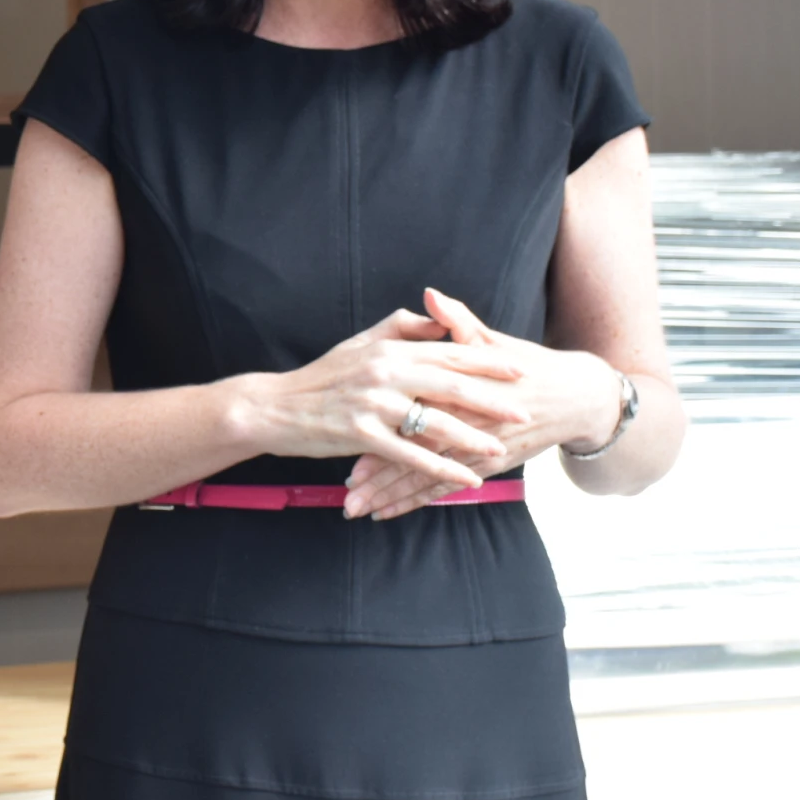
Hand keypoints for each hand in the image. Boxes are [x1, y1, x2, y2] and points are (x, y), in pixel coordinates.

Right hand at [246, 306, 528, 506]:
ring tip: (500, 449)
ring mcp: (373, 405)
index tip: (519, 369)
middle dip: (493, 400)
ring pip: (436, 423)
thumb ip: (400, 329)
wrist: (274, 406)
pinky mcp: (361, 435)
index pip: (448, 352)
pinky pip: (412, 455)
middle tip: (525, 411)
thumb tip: (438, 321)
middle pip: (451, 385)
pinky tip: (465, 479)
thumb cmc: (320, 377)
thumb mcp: (359, 344)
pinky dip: (442, 468)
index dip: (487, 361)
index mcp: (388, 350)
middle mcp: (385, 373)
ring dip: (473, 439)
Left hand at [346, 288, 625, 517]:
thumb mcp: (491, 341)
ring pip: (427, 477)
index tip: (341, 432)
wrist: (576, 397)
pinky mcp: (489, 466)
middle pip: (414, 451)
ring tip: (355, 509)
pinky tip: (388, 512)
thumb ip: (456, 321)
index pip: (411, 408)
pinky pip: (447, 488)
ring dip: (390, 494)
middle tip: (342, 488)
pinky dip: (416, 501)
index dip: (376, 423)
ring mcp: (480, 448)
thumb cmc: (527, 365)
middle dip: (376, 472)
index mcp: (461, 388)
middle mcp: (468, 423)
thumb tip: (430, 294)